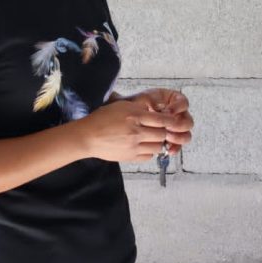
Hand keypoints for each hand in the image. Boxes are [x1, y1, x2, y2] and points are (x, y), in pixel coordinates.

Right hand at [76, 99, 191, 162]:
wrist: (87, 137)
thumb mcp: (121, 105)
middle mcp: (136, 131)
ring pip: (157, 147)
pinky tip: (144, 146)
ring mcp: (133, 146)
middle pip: (162, 134)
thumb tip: (157, 108)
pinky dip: (150, 152)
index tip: (174, 121)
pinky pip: (148, 156)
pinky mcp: (130, 157)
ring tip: (152, 138)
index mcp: (135, 116)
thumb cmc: (102, 118)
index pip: (162, 119)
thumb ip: (140, 107)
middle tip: (162, 130)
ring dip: (158, 142)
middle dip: (165, 132)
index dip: (171, 121)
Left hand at [123, 88, 193, 153]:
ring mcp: (175, 128)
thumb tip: (164, 111)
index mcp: (174, 101)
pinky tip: (169, 150)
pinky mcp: (170, 140)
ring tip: (168, 138)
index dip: (177, 108)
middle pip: (188, 122)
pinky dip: (174, 148)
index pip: (184, 104)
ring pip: (185, 135)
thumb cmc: (135, 106)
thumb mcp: (144, 100)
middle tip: (168, 128)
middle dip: (179, 126)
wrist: (125, 119)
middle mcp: (178, 115)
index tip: (168, 111)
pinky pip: (178, 145)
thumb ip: (154, 103)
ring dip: (178, 138)